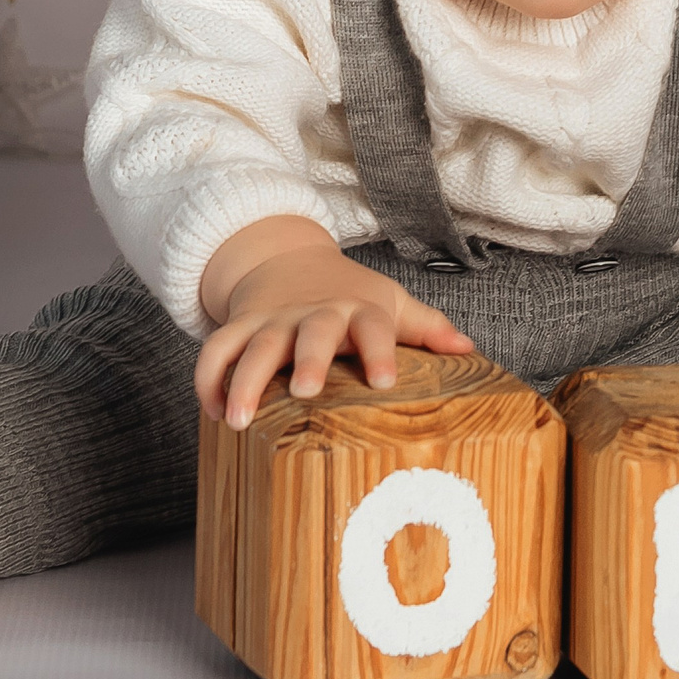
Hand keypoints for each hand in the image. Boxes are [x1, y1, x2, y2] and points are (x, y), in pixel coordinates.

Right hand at [194, 217, 475, 428]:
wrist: (290, 259)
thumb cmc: (350, 295)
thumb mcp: (391, 304)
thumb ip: (427, 327)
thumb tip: (469, 351)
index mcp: (357, 310)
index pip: (374, 327)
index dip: (380, 351)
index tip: (386, 382)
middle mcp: (313, 313)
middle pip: (311, 332)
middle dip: (306, 359)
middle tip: (305, 390)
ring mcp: (272, 319)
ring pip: (252, 344)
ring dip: (243, 380)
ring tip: (238, 419)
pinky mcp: (239, 326)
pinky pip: (215, 350)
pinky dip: (208, 379)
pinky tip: (213, 414)